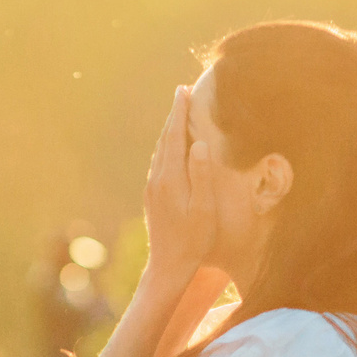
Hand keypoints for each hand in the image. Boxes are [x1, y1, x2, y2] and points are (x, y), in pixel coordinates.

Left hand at [141, 85, 220, 289]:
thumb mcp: (204, 208)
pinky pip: (159, 162)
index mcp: (170, 179)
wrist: (168, 265)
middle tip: (182, 93)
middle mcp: (157, 179)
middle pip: (165, 139)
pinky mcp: (152, 196)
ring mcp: (152, 188)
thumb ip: (202, 175)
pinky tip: (173, 146)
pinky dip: (167, 146)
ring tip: (179, 114)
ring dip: (169, 130)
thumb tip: (201, 143)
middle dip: (174, 115)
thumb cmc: (194, 239)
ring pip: (160, 151)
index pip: (175, 137)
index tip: (184, 91)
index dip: (179, 113)